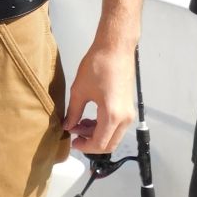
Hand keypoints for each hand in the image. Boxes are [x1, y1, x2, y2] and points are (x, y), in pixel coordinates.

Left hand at [63, 33, 135, 153]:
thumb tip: (68, 127)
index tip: (72, 141)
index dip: (84, 147)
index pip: (100, 144)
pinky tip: (90, 118)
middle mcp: (125, 119)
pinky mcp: (128, 108)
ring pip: (114, 136)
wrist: (115, 49)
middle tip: (74, 132)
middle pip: (109, 144)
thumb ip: (73, 113)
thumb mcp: (79, 91)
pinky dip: (104, 127)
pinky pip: (117, 126)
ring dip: (96, 134)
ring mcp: (129, 114)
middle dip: (90, 142)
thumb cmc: (96, 66)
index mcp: (112, 116)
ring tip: (79, 123)